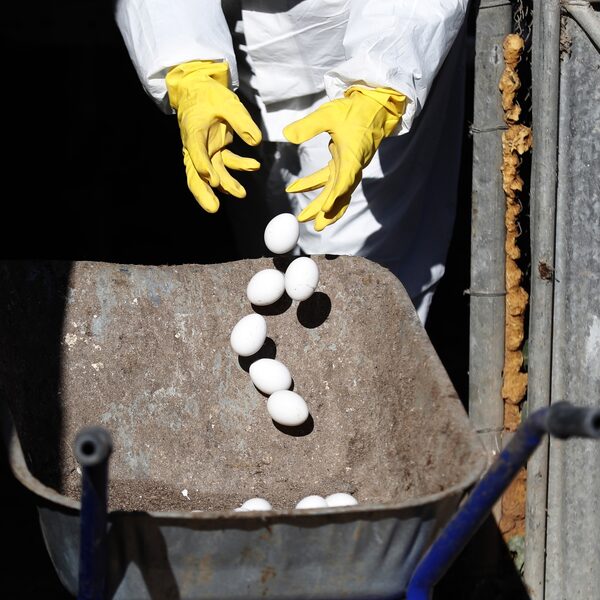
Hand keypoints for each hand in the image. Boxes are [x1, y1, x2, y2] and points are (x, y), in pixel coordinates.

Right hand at [165, 61, 261, 212]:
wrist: (198, 88)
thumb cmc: (208, 94)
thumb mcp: (227, 102)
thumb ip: (241, 121)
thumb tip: (256, 141)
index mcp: (193, 132)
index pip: (195, 153)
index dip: (203, 167)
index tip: (213, 179)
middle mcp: (197, 146)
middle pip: (195, 174)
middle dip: (204, 192)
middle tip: (213, 208)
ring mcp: (206, 150)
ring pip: (211, 174)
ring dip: (226, 185)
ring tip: (241, 194)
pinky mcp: (215, 150)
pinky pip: (225, 163)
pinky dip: (238, 167)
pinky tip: (253, 166)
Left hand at [283, 87, 405, 230]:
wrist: (376, 106)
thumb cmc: (355, 110)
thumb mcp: (329, 114)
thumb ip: (308, 126)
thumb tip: (286, 135)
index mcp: (352, 157)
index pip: (344, 181)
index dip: (335, 197)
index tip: (325, 209)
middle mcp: (353, 166)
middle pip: (339, 194)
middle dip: (326, 211)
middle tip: (313, 225)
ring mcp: (349, 166)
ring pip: (335, 191)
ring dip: (322, 205)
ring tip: (307, 218)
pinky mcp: (345, 162)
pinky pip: (331, 180)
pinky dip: (316, 186)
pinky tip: (297, 188)